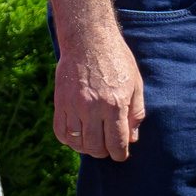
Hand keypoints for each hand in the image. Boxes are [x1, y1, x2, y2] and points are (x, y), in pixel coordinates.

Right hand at [54, 28, 146, 159]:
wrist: (88, 40)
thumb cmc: (116, 60)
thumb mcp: (135, 84)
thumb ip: (135, 112)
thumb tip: (132, 138)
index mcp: (115, 103)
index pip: (116, 142)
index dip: (120, 154)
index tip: (121, 156)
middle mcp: (93, 107)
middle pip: (95, 146)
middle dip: (103, 152)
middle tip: (108, 149)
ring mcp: (73, 105)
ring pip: (77, 142)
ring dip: (86, 148)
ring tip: (94, 144)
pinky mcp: (60, 102)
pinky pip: (61, 131)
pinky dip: (68, 140)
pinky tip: (77, 138)